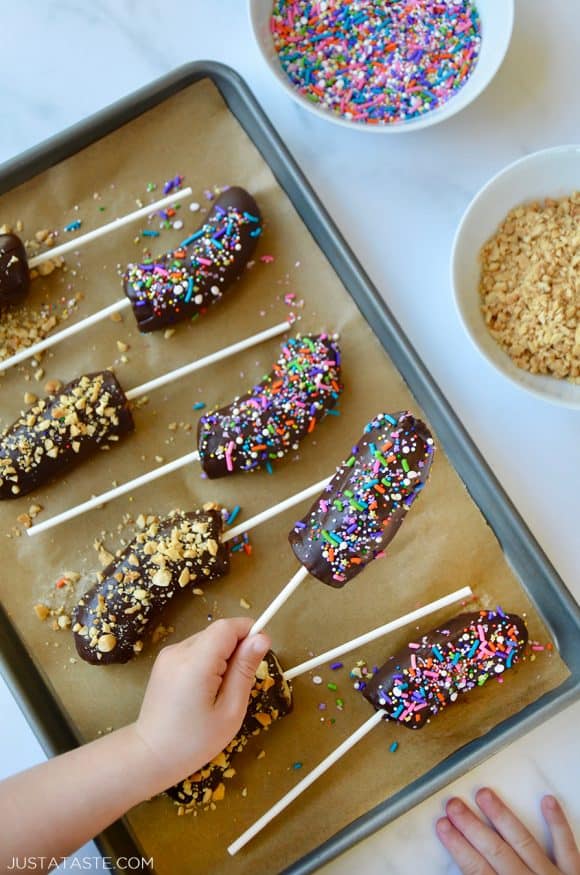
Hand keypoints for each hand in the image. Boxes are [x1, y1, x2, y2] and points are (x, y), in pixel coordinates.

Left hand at [132, 617, 269, 794]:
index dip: (248, 633)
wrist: (151, 756)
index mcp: (195, 662)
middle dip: (235, 650)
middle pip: (217, 632)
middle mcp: (178, 650)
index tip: (258, 656)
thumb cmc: (194, 742)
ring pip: (207, 639)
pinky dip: (206, 661)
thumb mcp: (230, 710)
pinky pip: (195, 649)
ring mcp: (168, 654)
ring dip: (221, 656)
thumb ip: (245, 670)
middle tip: (237, 685)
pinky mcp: (163, 661)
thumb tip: (262, 638)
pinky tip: (203, 689)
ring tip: (218, 691)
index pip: (227, 627)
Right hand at [436, 788, 579, 874]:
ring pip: (526, 844)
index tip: (443, 827)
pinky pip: (568, 849)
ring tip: (485, 794)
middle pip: (497, 853)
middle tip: (454, 805)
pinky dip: (558, 825)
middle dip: (473, 827)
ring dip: (504, 818)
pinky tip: (548, 802)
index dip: (459, 848)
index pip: (478, 872)